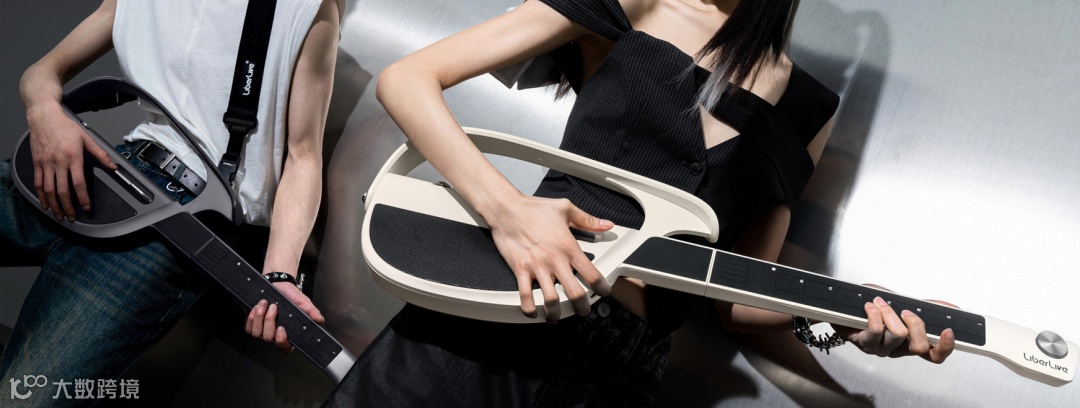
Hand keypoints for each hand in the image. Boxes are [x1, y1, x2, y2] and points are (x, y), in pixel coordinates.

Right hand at [27, 102, 115, 220]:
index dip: (82, 198)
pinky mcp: (37, 163)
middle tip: (71, 218)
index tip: (86, 207)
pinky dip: (41, 195)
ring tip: (59, 215)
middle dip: (67, 207)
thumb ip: (100, 154)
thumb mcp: (87, 138)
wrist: (44, 116)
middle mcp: (58, 162)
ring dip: (54, 205)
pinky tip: (45, 203)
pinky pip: (38, 182)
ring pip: (49, 189)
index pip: (78, 183)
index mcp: (73, 157)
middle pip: (62, 190)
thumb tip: (113, 165)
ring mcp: (46, 163)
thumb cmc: (65, 126)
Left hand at [244, 281, 324, 352]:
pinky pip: (249, 327)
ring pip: (258, 333)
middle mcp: (275, 334)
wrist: (278, 284)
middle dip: (270, 322)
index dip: (282, 343)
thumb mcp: (303, 302)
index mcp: (289, 332)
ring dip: (260, 317)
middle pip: (269, 338)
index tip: (282, 330)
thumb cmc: (290, 295)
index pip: (286, 347)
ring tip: (265, 304)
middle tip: (274, 308)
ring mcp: (263, 331)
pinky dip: (251, 317)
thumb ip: (311, 311)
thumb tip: (319, 320)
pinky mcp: (252, 325)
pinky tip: (257, 307)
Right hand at [487, 194, 612, 321]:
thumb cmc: (533, 208)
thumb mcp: (566, 209)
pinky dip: (529, 308)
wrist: (506, 209)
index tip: (603, 291)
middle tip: (583, 310)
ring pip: (551, 300)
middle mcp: (554, 260)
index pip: (592, 274)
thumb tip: (605, 224)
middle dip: (582, 307)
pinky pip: (525, 296)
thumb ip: (588, 220)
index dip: (601, 288)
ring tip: (557, 316)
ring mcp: (537, 267)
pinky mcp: (520, 270)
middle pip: (574, 293)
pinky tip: (533, 312)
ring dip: (556, 313)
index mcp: (568, 247)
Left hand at [832, 291, 955, 363]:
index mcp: (911, 343)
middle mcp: (898, 350)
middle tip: (905, 311)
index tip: (948, 331)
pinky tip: (869, 307)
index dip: (944, 347)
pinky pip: (876, 331)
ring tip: (880, 303)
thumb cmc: (876, 309)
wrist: (845, 310)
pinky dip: (875, 314)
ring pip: (897, 335)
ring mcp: (882, 349)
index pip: (934, 355)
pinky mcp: (865, 344)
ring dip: (890, 313)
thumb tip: (949, 307)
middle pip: (919, 346)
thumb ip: (925, 307)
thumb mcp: (904, 304)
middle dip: (915, 323)